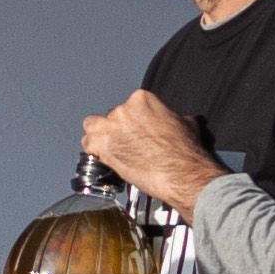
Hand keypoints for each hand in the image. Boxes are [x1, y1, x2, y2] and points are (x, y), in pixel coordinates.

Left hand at [79, 90, 223, 215]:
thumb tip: (174, 120)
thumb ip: (171, 117)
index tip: (136, 130)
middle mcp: (124, 110)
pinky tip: (104, 158)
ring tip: (113, 149)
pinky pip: (88, 145)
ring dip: (100, 137)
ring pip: (94, 127)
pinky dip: (94, 152)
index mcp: (142, 99)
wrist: (181, 174)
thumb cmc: (185, 152)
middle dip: (118, 130)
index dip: (131, 120)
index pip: (128, 106)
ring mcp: (111, 127)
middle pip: (111, 117)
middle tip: (128, 143)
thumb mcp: (186, 123)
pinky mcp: (102, 146)